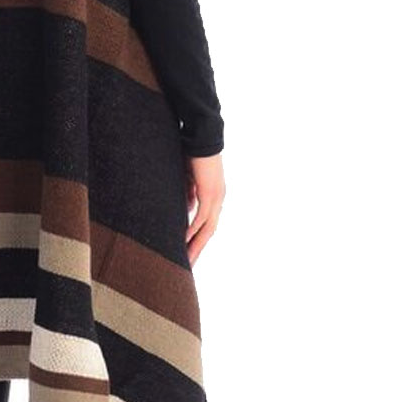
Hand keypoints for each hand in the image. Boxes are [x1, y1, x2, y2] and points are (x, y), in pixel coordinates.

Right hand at [184, 152, 224, 266]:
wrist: (202, 135)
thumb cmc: (194, 153)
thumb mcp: (189, 178)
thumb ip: (189, 193)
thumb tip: (187, 208)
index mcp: (214, 197)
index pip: (207, 224)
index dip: (198, 240)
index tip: (188, 253)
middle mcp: (218, 200)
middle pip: (209, 231)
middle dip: (198, 249)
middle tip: (188, 266)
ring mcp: (216, 197)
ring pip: (207, 228)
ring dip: (197, 245)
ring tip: (187, 260)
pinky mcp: (210, 192)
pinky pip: (202, 216)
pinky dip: (193, 229)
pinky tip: (184, 240)